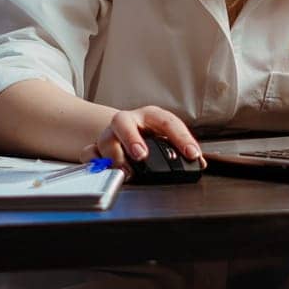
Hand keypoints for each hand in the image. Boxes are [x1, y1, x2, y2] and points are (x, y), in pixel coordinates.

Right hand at [81, 105, 203, 180]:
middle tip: (141, 155)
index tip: (192, 154)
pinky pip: (89, 152)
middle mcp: (129, 122)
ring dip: (116, 157)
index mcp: (152, 117)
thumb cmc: (149, 135)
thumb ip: (182, 150)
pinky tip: (105, 169)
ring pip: (105, 138)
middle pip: (123, 122)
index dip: (182, 138)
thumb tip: (198, 164)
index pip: (168, 122)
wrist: (123, 131)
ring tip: (127, 172)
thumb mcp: (166, 137)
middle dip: (131, 139)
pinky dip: (95, 162)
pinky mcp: (97, 147)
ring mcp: (111, 134)